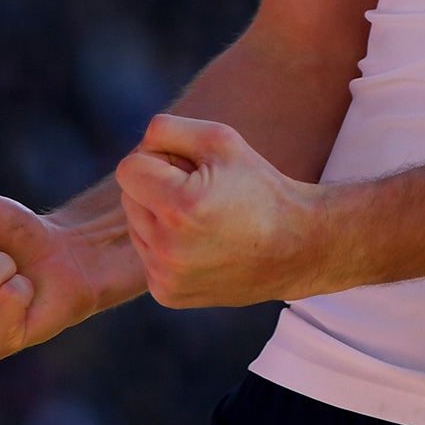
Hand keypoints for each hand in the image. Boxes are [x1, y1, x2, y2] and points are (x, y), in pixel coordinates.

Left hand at [116, 115, 324, 308]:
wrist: (296, 246)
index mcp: (180, 206)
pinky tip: (202, 243)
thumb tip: (135, 146)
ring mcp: (166, 277)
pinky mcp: (168, 295)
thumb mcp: (221, 139)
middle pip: (129, 198)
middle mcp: (167, 248)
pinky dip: (166, 244)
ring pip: (136, 227)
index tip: (190, 167)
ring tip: (203, 217)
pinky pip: (147, 255)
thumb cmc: (258, 186)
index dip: (158, 159)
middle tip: (201, 190)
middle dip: (157, 187)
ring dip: (160, 216)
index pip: (129, 169)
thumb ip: (168, 129)